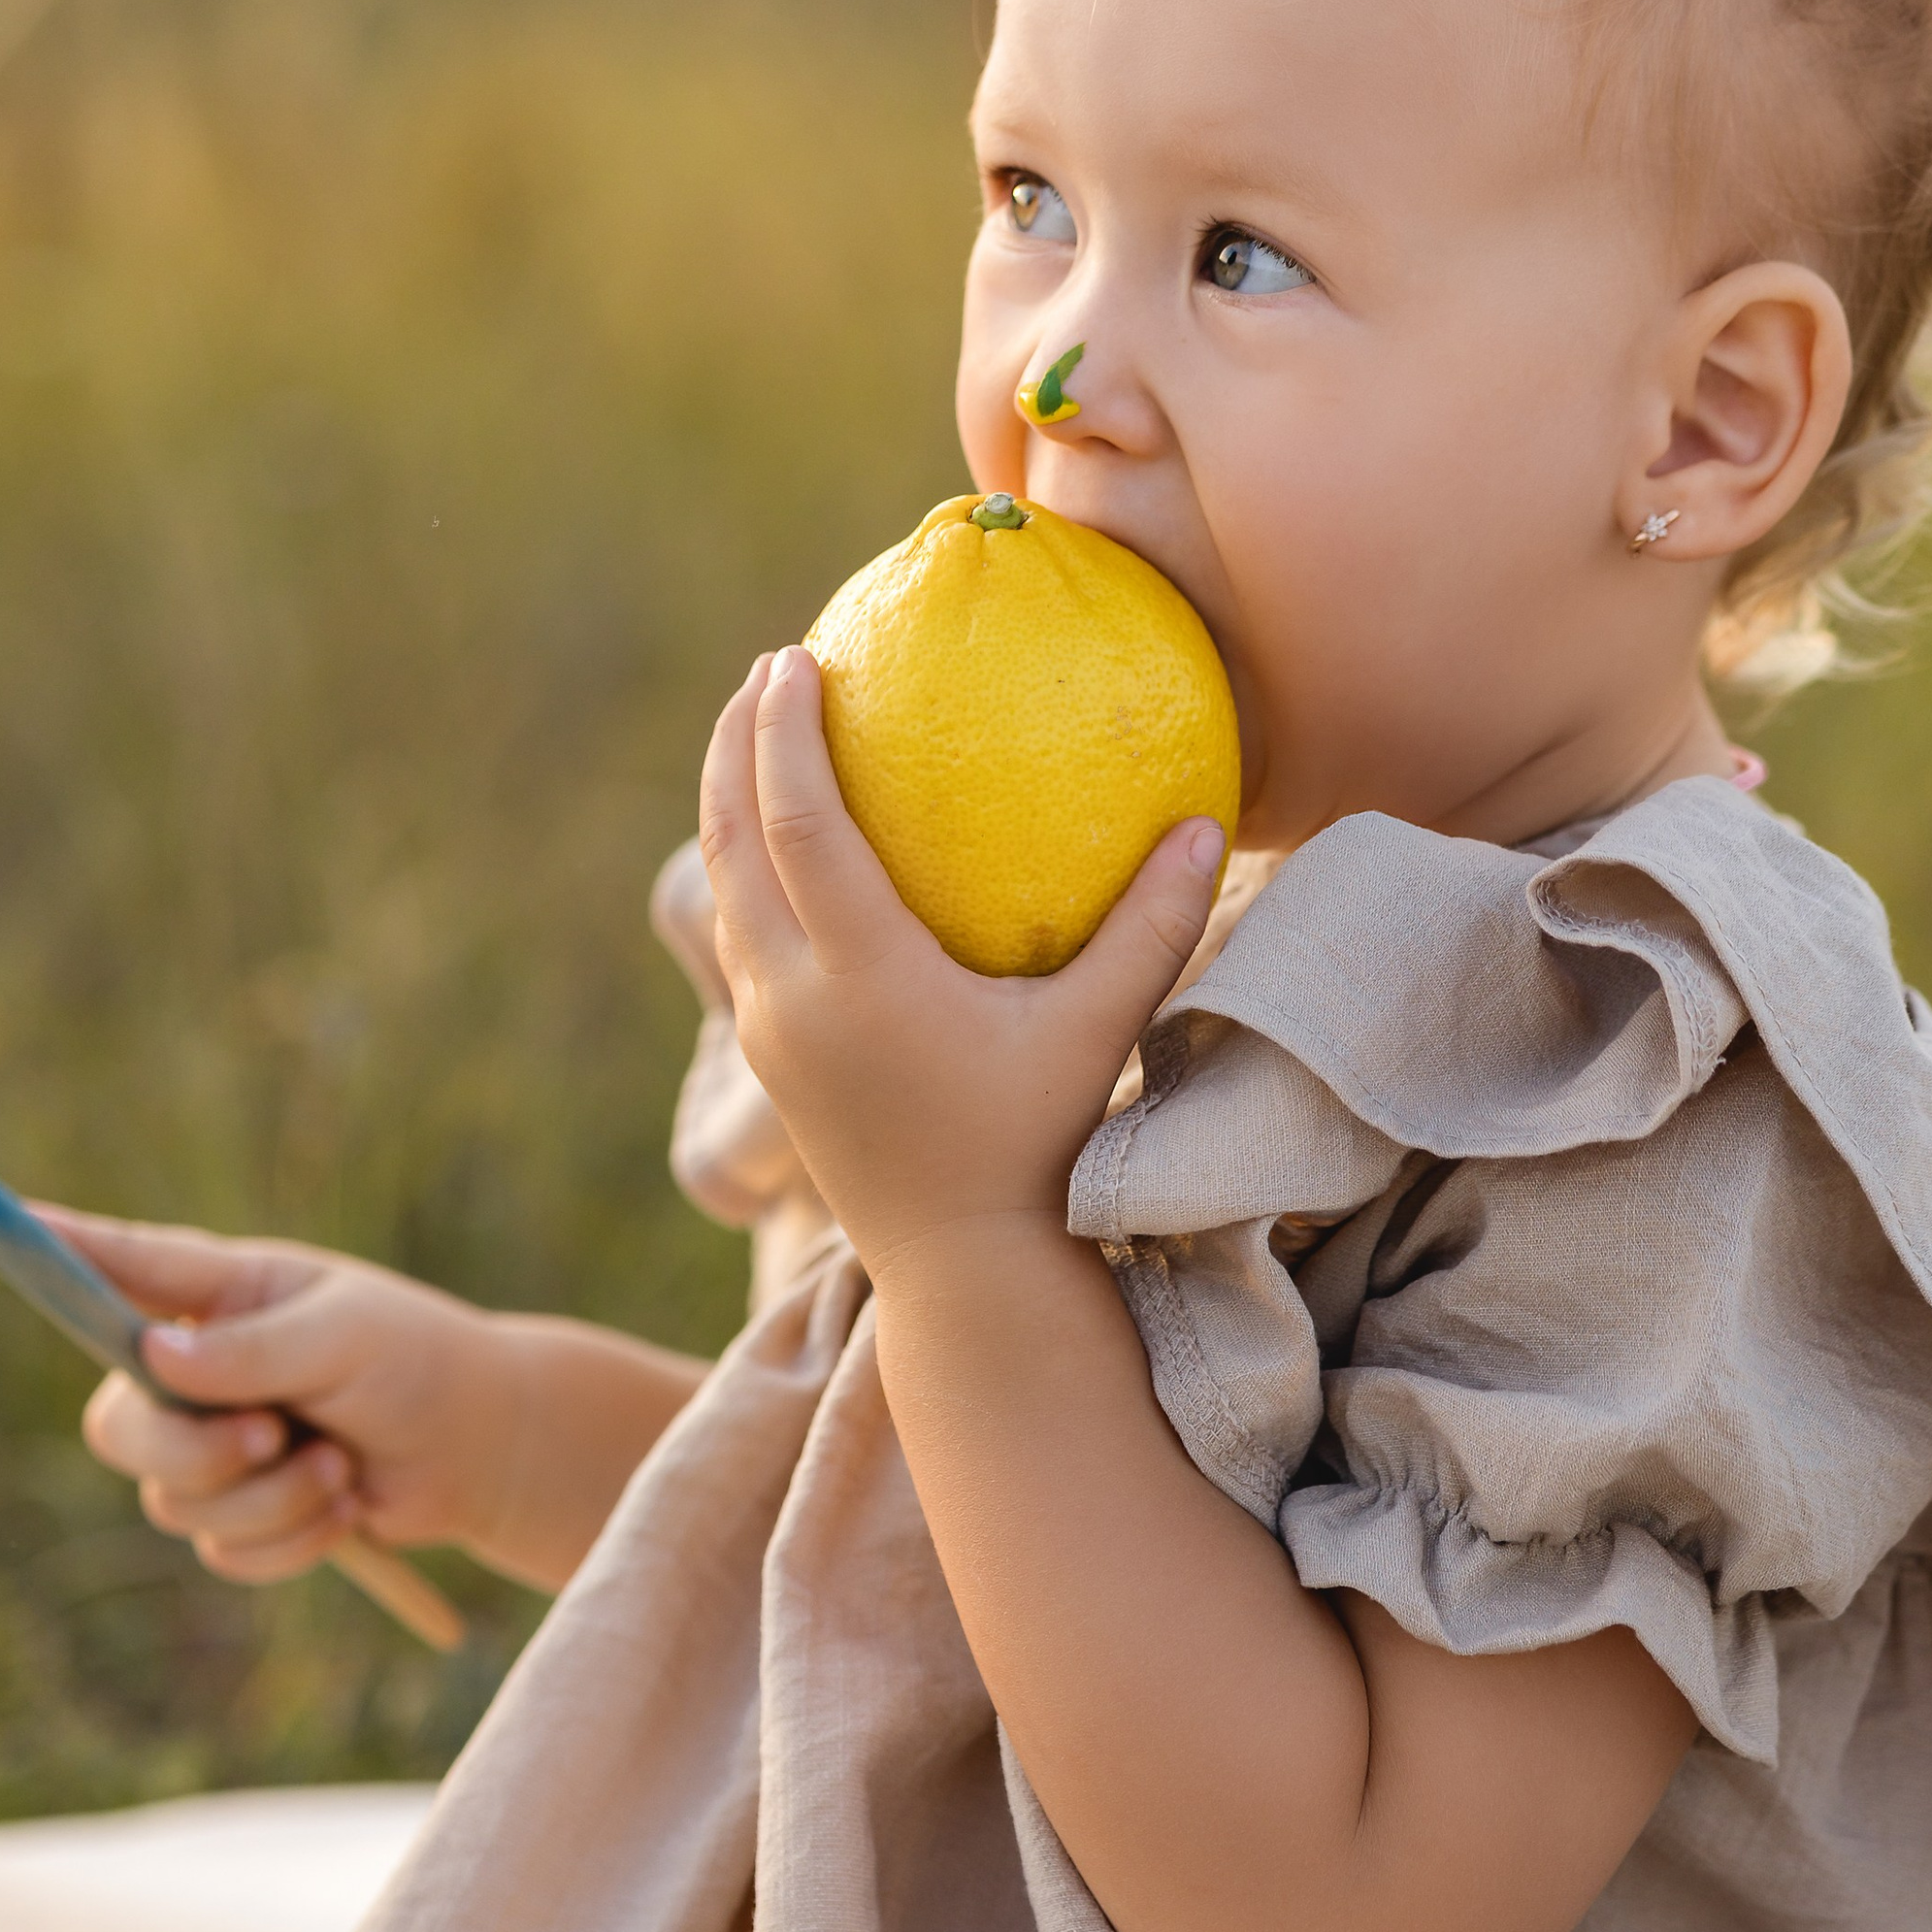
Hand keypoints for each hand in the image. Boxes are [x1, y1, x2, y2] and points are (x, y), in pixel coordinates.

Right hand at [61, 1216, 507, 1581]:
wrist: (481, 1448)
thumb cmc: (417, 1361)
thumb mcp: (346, 1336)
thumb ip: (255, 1348)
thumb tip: (155, 1356)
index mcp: (220, 1295)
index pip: (119, 1265)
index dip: (59, 1247)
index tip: (8, 1219)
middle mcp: (198, 1370)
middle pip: (115, 1426)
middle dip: (188, 1448)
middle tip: (268, 1434)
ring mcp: (213, 1446)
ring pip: (170, 1501)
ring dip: (266, 1496)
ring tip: (336, 1465)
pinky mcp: (242, 1513)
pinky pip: (222, 1550)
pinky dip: (290, 1539)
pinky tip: (345, 1505)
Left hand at [697, 644, 1224, 1276]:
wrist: (964, 1274)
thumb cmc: (1043, 1149)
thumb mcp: (1100, 1033)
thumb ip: (1153, 927)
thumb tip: (1209, 821)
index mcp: (861, 977)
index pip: (798, 824)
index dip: (783, 734)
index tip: (795, 657)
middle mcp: (794, 998)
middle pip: (731, 840)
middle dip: (734, 743)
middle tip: (772, 667)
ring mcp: (772, 1032)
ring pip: (722, 889)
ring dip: (729, 803)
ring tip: (759, 735)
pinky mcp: (772, 1059)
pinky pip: (741, 934)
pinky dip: (749, 867)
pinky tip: (790, 842)